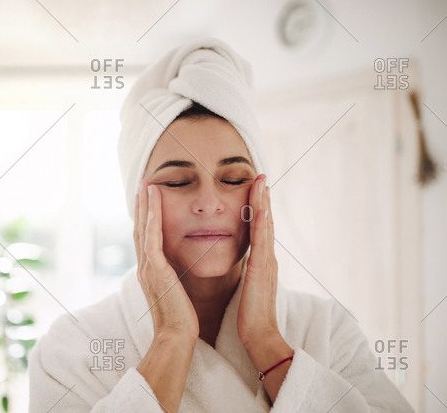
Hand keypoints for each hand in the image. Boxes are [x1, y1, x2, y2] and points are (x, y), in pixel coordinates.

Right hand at [134, 179, 198, 341]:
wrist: (176, 336)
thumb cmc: (180, 319)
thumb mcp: (175, 292)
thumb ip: (174, 278)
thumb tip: (179, 271)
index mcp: (150, 272)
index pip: (146, 238)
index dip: (146, 217)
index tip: (148, 199)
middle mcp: (145, 267)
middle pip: (140, 229)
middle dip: (141, 206)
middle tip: (143, 184)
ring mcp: (148, 268)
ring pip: (143, 229)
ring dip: (145, 206)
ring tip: (147, 185)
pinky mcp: (156, 270)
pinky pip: (151, 239)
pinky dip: (152, 218)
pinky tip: (154, 202)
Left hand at [237, 174, 280, 346]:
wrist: (259, 336)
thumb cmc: (250, 314)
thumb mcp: (248, 286)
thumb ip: (248, 271)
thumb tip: (243, 261)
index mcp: (261, 261)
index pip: (260, 228)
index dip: (259, 207)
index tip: (255, 187)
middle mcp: (267, 258)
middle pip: (266, 222)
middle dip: (263, 198)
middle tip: (260, 175)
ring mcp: (266, 264)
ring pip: (266, 227)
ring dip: (264, 204)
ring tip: (261, 182)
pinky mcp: (261, 272)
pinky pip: (261, 244)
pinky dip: (262, 225)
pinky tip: (260, 210)